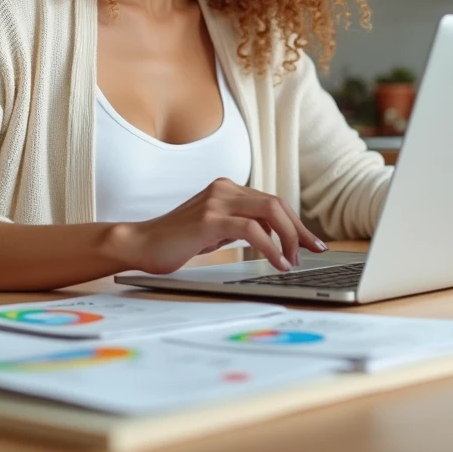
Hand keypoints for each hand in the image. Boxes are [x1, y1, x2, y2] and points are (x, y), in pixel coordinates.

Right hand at [118, 178, 327, 274]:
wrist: (140, 243)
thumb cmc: (175, 241)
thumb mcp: (214, 229)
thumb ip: (240, 225)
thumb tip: (273, 238)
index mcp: (226, 188)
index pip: (272, 202)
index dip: (295, 223)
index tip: (311, 242)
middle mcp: (224, 189)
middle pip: (276, 204)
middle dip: (299, 230)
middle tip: (312, 252)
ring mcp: (216, 201)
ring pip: (270, 211)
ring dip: (288, 238)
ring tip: (292, 261)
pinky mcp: (209, 219)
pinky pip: (252, 230)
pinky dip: (270, 247)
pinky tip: (276, 263)